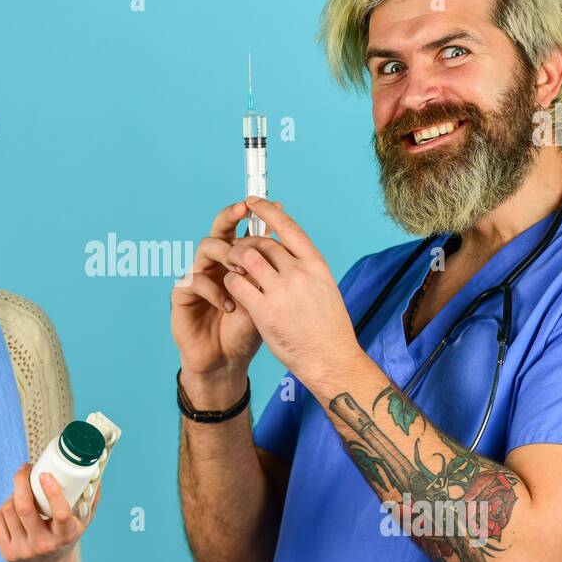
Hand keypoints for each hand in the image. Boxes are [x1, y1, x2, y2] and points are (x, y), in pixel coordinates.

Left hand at [0, 463, 99, 561]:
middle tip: (25, 469)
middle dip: (21, 482)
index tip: (45, 475)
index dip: (52, 492)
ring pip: (9, 510)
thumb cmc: (65, 538)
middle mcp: (43, 545)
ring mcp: (23, 550)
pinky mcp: (7, 552)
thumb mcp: (81, 523)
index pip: (60, 514)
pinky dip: (5, 507)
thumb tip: (96, 475)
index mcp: (65, 536)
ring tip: (22, 491)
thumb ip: (90, 499)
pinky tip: (13, 507)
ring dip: (14, 494)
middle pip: (25, 508)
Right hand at [170, 201, 264, 385]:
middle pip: (218, 229)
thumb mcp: (264, 299)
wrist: (227, 363)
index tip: (264, 204)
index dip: (250, 216)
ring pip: (206, 248)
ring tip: (243, 272)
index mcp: (236, 261)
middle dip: (230, 216)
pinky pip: (194, 280)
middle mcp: (215, 264)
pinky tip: (229, 306)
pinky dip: (215, 290)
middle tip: (243, 210)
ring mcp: (198, 277)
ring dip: (227, 255)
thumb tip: (284, 241)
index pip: (241, 230)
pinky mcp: (182, 296)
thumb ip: (268, 273)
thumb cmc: (247, 331)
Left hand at [221, 197, 362, 389]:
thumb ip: (306, 269)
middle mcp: (299, 272)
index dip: (267, 210)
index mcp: (316, 264)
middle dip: (246, 243)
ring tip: (231, 267)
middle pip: (262, 242)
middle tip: (238, 249)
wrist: (331, 360)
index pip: (287, 226)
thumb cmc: (328, 329)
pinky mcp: (264, 310)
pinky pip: (236, 284)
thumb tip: (288, 253)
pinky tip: (230, 288)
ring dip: (234, 259)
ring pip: (245, 258)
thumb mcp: (325, 289)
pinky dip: (229, 282)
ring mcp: (281, 290)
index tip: (253, 201)